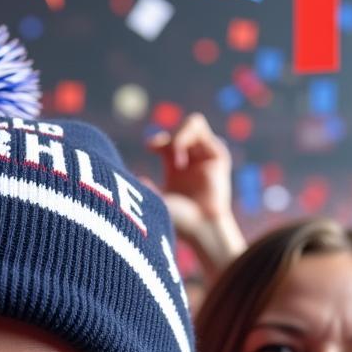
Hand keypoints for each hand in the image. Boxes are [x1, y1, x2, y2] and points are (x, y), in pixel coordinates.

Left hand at [148, 112, 232, 234]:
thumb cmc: (176, 221)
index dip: (157, 141)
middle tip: (164, 152)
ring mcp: (205, 158)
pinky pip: (199, 129)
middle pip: (179, 132)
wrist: (199, 227)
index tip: (149, 148)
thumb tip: (134, 177)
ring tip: (176, 154)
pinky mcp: (217, 156)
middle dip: (168, 138)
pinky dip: (185, 135)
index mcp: (175, 170)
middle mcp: (192, 162)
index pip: (166, 144)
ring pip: (193, 124)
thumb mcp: (154, 200)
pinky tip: (181, 156)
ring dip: (179, 135)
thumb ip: (143, 186)